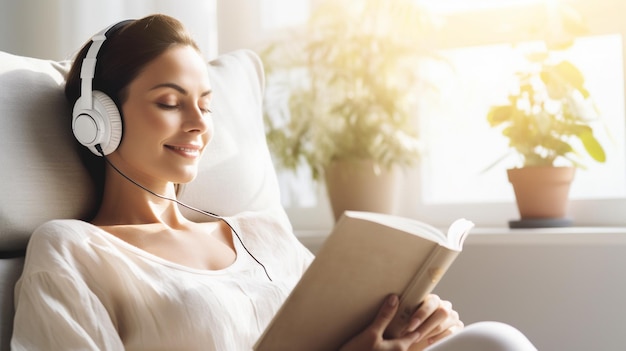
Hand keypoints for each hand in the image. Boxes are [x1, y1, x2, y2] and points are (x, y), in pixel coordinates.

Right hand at [340, 294, 462, 350]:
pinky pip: (396, 345)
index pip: (418, 332)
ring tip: (412, 319)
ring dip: (409, 331)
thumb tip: (395, 298)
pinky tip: (393, 330)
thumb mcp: (370, 334)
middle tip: (428, 312)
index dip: (425, 320)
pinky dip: (401, 337)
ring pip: (405, 342)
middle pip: (414, 338)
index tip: (432, 308)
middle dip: (422, 326)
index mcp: (399, 347)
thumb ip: (384, 316)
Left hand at [404, 294, 463, 349]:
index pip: (432, 302)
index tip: (410, 325)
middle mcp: (444, 306)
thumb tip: (392, 301)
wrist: (416, 337)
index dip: (421, 314)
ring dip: (428, 334)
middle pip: (441, 313)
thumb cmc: (410, 325)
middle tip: (412, 335)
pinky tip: (428, 342)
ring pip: (443, 325)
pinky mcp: (457, 328)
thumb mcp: (406, 316)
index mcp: (433, 299)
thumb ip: (404, 309)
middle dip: (424, 326)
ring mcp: (452, 317)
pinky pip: (450, 334)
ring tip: (415, 339)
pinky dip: (438, 338)